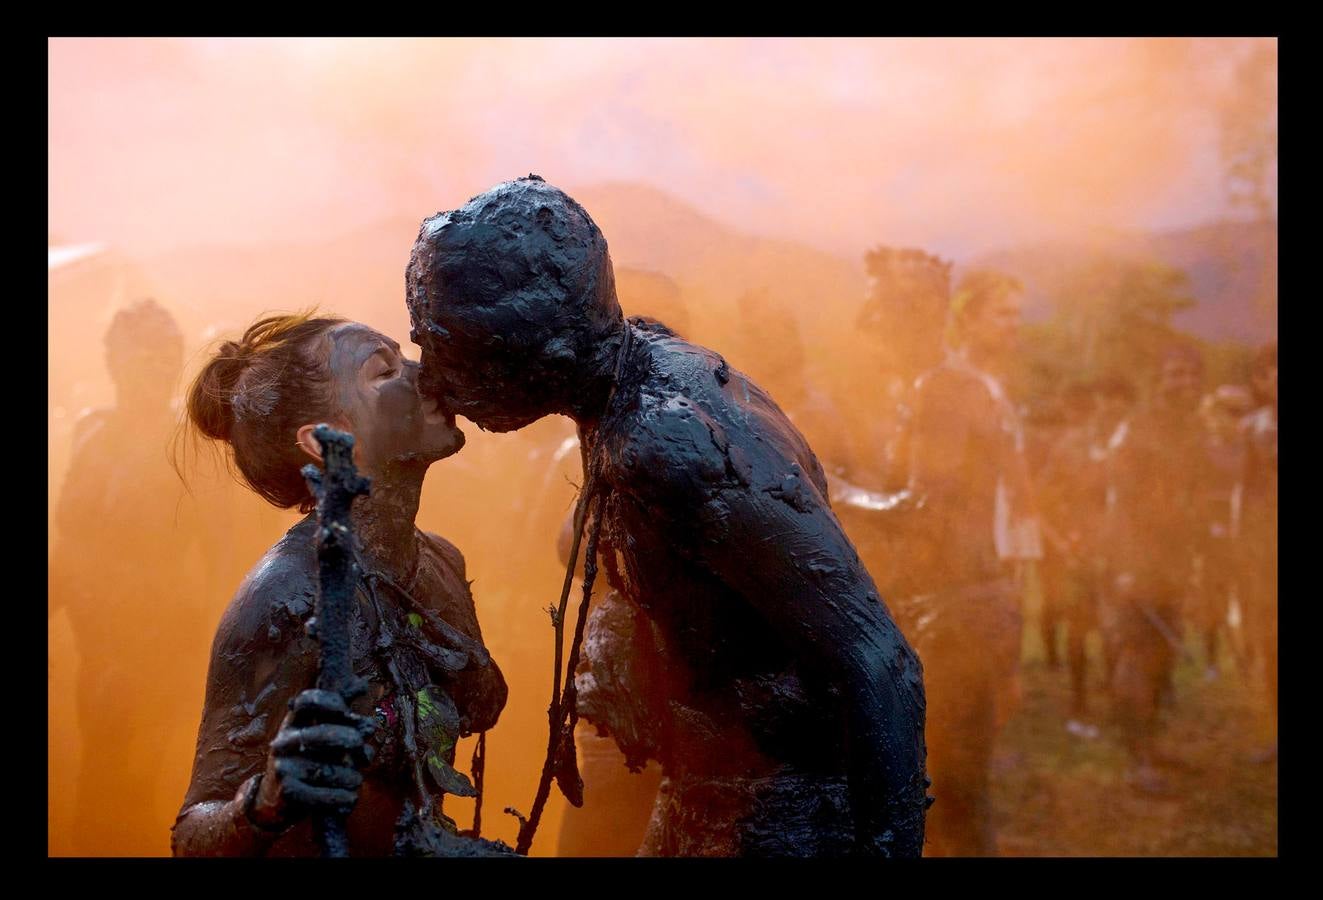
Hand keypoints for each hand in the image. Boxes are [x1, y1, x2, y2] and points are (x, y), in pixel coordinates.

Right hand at [251, 688, 375, 828]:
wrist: (272, 800)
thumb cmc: (306, 760)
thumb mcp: (315, 734)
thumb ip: (339, 714)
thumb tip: (362, 684)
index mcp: (292, 724)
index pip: (307, 702)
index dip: (329, 701)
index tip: (345, 709)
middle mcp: (284, 743)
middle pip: (324, 735)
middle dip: (350, 740)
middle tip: (362, 749)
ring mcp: (283, 767)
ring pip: (331, 770)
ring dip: (352, 778)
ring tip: (355, 780)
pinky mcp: (288, 792)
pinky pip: (326, 795)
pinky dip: (343, 797)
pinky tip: (350, 797)